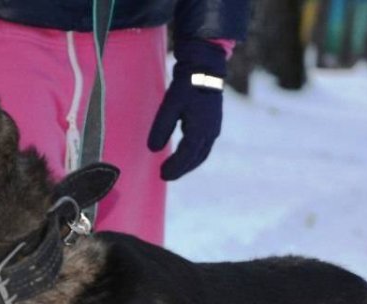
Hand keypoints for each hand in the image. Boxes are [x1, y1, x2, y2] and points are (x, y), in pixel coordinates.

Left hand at [147, 39, 226, 180]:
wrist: (205, 66)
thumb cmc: (186, 85)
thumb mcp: (170, 105)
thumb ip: (161, 128)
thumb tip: (152, 150)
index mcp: (201, 130)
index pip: (186, 156)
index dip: (174, 167)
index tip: (162, 175)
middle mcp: (211, 132)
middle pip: (195, 159)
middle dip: (181, 169)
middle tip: (166, 175)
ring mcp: (214, 128)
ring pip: (201, 153)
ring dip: (188, 163)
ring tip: (175, 168)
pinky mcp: (213, 122)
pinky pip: (204, 145)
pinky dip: (194, 154)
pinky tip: (185, 154)